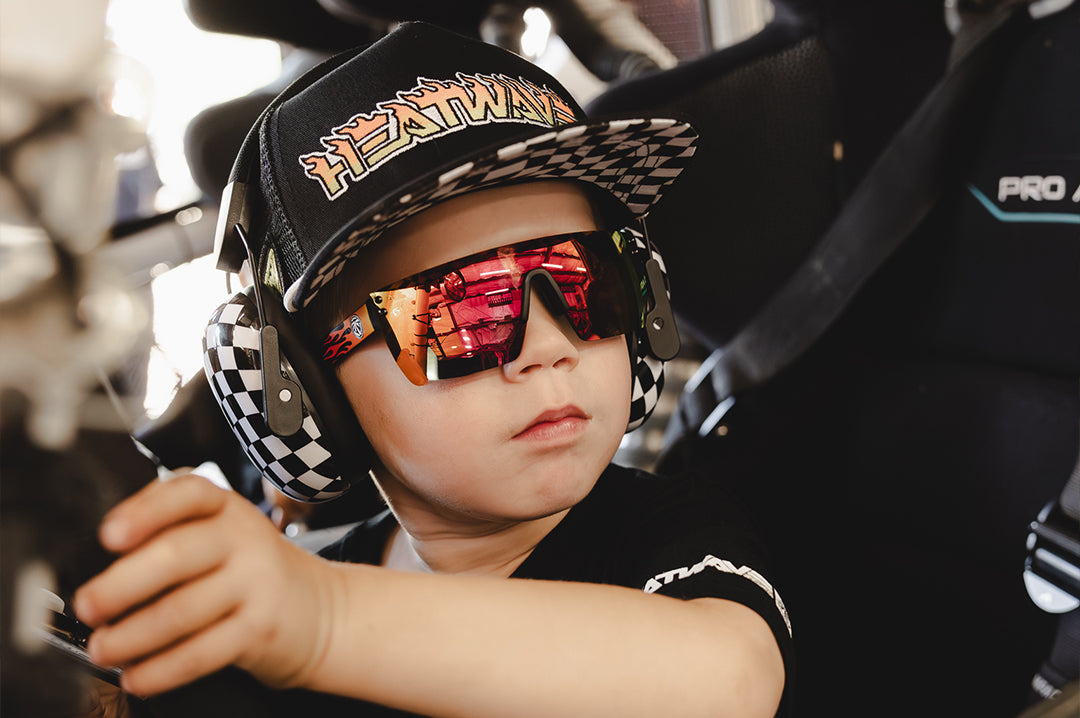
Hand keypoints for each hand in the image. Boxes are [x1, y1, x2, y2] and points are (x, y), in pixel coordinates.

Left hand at [73, 473, 338, 696]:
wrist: (318, 610)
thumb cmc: (248, 572)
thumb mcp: (220, 534)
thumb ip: (169, 532)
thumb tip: (101, 563)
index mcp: (225, 508)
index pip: (188, 494)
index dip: (146, 511)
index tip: (109, 536)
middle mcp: (245, 538)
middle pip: (176, 555)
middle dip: (121, 585)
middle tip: (87, 607)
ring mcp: (258, 582)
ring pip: (183, 610)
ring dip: (131, 635)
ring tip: (102, 649)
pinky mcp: (262, 628)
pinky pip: (202, 652)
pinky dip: (161, 669)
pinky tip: (138, 676)